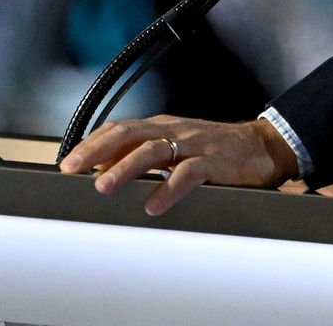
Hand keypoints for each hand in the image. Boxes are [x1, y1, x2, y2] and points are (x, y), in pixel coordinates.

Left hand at [58, 115, 298, 215]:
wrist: (264, 147)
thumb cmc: (217, 152)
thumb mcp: (177, 148)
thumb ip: (145, 156)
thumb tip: (106, 170)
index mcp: (163, 127)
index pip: (120, 128)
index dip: (92, 142)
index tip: (68, 161)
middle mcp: (174, 130)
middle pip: (128, 134)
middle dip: (97, 150)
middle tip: (73, 168)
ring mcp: (194, 144)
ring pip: (153, 150)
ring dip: (125, 168)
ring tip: (103, 186)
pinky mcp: (215, 162)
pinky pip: (188, 173)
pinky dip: (169, 189)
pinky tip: (153, 204)